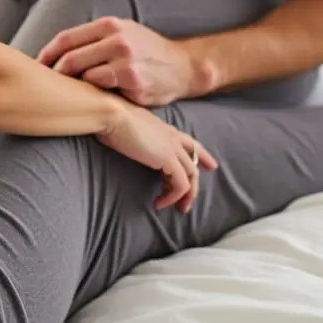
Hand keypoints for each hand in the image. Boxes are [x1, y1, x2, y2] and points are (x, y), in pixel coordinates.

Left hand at [38, 17, 195, 106]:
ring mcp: (126, 62)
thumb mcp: (123, 32)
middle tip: (46, 84)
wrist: (183, 66)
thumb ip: (94, 38)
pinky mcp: (134, 84)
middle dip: (55, 73)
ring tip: (65, 93)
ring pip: (84, 77)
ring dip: (73, 87)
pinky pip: (103, 91)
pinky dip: (93, 96)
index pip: (67, 38)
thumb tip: (57, 50)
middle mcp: (118, 41)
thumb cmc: (146, 50)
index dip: (47, 53)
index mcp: (111, 25)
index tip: (36, 65)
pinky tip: (89, 100)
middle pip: (70, 59)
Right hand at [97, 103, 217, 212]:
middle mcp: (173, 137)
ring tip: (176, 208)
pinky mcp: (167, 160)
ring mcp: (172, 148)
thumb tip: (131, 143)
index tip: (211, 166)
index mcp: (165, 129)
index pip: (191, 143)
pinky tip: (159, 202)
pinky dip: (172, 197)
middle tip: (186, 204)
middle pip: (194, 163)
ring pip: (191, 176)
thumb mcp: (130, 127)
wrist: (112, 114)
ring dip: (185, 196)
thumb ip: (138, 136)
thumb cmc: (112, 118)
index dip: (202, 156)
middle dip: (194, 186)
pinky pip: (180, 184)